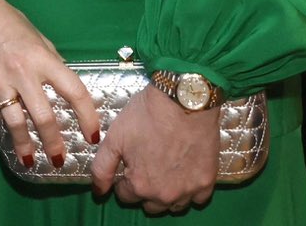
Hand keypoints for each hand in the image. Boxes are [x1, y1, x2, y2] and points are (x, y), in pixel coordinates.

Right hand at [0, 0, 101, 172]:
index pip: (75, 92)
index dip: (88, 117)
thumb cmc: (7, 21)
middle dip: (54, 143)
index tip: (92, 136)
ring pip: (15, 123)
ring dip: (24, 146)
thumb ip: (51, 62)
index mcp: (43, 58)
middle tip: (58, 159)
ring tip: (29, 159)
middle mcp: (22, 72)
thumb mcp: (38, 37)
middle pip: (44, 117)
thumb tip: (62, 88)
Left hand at [89, 85, 219, 212]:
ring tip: (164, 170)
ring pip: (174, 205)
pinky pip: (198, 198)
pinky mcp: (207, 182)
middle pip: (149, 204)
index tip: (128, 165)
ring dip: (166, 194)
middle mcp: (165, 195)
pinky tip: (184, 173)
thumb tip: (98, 191)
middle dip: (144, 189)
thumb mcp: (114, 139)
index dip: (123, 180)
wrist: (183, 101)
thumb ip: (102, 169)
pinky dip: (190, 191)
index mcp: (140, 185)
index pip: (126, 196)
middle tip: (146, 165)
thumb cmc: (147, 116)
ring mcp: (188, 190)